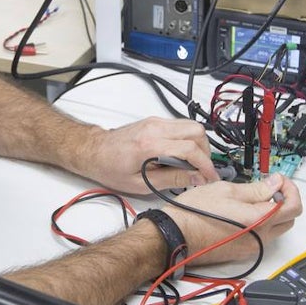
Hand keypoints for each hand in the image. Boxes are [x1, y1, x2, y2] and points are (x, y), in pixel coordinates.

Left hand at [78, 116, 217, 194]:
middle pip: (196, 131)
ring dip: (199, 144)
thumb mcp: (141, 183)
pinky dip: (189, 139)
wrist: (94, 151)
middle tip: (203, 170)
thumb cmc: (111, 168)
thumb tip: (196, 178)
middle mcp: (154, 128)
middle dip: (206, 152)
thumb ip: (172, 179)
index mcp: (149, 145)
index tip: (210, 176)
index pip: (189, 148)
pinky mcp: (155, 121)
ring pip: (191, 125)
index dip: (205, 164)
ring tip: (194, 163)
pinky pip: (181, 125)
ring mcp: (155, 121)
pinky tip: (183, 155)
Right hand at [162, 174, 301, 266]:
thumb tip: (275, 184)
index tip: (279, 181)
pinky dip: (262, 224)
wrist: (176, 235)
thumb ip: (256, 188)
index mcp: (258, 220)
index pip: (293, 206)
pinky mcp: (242, 253)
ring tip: (256, 198)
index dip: (290, 189)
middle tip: (272, 188)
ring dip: (274, 214)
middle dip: (286, 201)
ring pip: (276, 230)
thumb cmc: (195, 213)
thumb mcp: (227, 190)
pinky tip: (245, 212)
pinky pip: (262, 238)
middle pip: (289, 220)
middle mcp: (259, 238)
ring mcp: (252, 248)